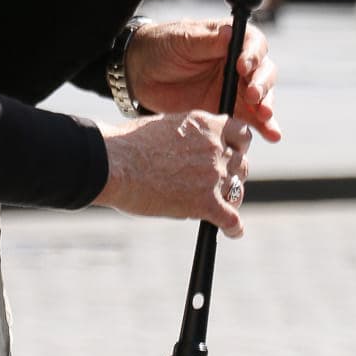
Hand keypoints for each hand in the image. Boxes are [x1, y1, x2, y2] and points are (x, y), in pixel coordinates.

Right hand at [97, 110, 250, 237]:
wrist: (113, 163)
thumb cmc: (128, 145)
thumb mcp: (165, 126)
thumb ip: (188, 134)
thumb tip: (193, 148)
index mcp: (205, 125)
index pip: (242, 134)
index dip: (237, 147)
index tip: (229, 155)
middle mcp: (215, 147)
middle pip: (242, 165)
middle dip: (231, 174)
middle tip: (215, 184)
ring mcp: (212, 175)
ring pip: (237, 191)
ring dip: (229, 199)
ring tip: (219, 207)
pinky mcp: (206, 202)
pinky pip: (232, 220)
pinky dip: (233, 228)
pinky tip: (231, 231)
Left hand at [126, 18, 279, 141]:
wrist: (140, 74)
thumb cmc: (161, 48)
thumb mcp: (181, 41)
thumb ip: (206, 41)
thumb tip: (231, 33)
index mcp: (230, 39)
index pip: (253, 43)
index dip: (253, 55)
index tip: (243, 67)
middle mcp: (238, 62)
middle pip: (263, 71)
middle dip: (262, 84)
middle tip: (252, 96)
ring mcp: (234, 87)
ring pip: (261, 96)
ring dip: (266, 106)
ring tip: (265, 116)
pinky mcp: (228, 109)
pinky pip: (249, 118)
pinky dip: (263, 126)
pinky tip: (272, 134)